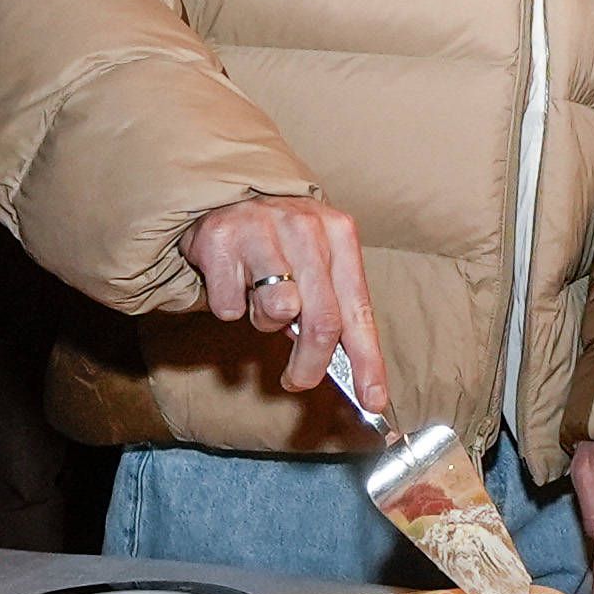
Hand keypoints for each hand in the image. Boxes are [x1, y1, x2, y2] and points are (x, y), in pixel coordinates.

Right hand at [182, 198, 389, 412]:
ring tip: (260, 298)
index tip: (372, 400)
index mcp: (339, 233)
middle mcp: (305, 227)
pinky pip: (230, 307)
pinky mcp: (221, 240)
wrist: (225, 193)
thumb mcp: (317, 261)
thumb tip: (352, 371)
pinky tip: (232, 280)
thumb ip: (333, 305)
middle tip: (298, 380)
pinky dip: (230, 306)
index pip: (359, 310)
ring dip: (265, 322)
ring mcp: (261, 229)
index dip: (368, 361)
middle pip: (322, 321)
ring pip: (277, 312)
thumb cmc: (281, 241)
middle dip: (311, 365)